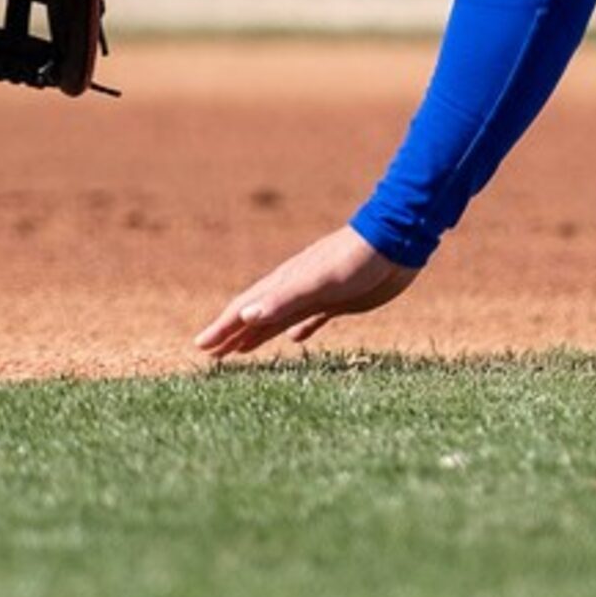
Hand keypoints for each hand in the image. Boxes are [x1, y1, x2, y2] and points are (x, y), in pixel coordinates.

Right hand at [196, 224, 420, 357]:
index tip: (200, 346)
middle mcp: (295, 289)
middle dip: (232, 334)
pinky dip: (299, 329)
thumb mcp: (317, 283)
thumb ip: (283, 299)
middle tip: (210, 354)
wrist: (395, 242)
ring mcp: (317, 293)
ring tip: (241, 349)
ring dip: (258, 333)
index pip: (244, 309)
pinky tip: (294, 339)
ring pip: (279, 318)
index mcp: (284, 284)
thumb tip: (245, 315)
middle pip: (256, 315)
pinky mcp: (340, 299)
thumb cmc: (355, 262)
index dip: (222, 328)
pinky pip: (310, 318)